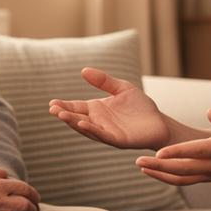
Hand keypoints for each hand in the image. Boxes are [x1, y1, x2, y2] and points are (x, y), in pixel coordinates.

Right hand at [49, 68, 170, 149]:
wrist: (159, 122)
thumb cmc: (141, 107)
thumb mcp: (122, 88)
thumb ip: (104, 81)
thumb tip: (83, 70)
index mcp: (97, 109)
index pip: (76, 107)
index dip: (64, 106)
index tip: (51, 103)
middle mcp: (98, 122)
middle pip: (77, 118)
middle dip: (64, 114)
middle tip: (52, 109)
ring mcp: (107, 131)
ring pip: (86, 128)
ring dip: (73, 122)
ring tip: (61, 115)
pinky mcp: (117, 140)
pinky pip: (102, 135)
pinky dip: (91, 129)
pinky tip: (81, 123)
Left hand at [136, 106, 210, 185]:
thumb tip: (209, 111)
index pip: (195, 152)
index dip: (177, 152)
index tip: (159, 151)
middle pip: (183, 169)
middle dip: (160, 166)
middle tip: (140, 161)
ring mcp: (209, 174)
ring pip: (181, 179)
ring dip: (160, 174)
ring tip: (142, 166)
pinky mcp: (206, 178)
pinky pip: (184, 181)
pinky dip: (167, 178)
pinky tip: (153, 171)